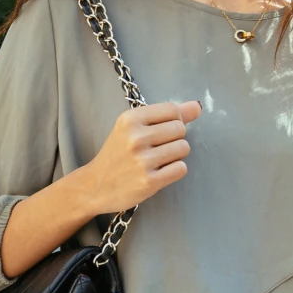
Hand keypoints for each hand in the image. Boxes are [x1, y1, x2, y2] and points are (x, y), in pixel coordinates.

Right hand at [76, 99, 200, 213]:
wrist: (95, 186)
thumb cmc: (118, 154)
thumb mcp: (133, 128)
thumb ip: (166, 115)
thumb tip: (197, 106)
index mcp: (130, 119)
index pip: (172, 110)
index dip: (173, 120)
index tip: (160, 131)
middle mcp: (136, 137)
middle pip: (180, 129)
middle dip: (174, 138)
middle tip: (156, 148)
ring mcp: (143, 161)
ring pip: (184, 148)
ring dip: (176, 155)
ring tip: (157, 160)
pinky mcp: (150, 181)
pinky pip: (181, 168)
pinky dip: (174, 171)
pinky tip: (159, 172)